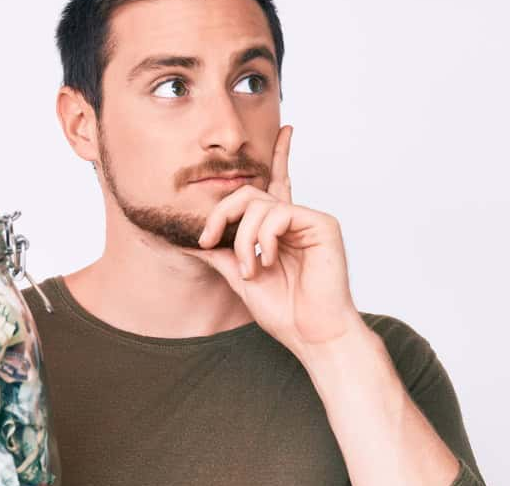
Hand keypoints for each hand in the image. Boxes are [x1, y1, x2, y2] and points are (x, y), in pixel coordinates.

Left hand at [187, 125, 369, 359]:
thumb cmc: (284, 311)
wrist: (311, 334)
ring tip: (253, 270)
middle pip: (250, 192)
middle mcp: (295, 219)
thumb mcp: (240, 277)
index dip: (282, 154)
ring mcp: (309, 220)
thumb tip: (187, 242)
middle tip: (208, 241)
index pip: (278, 182)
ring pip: (259, 204)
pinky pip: (280, 213)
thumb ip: (219, 254)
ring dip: (244, 240)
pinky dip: (264, 238)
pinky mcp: (322, 224)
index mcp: (280, 228)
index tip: (288, 128)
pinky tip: (270, 262)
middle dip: (221, 214)